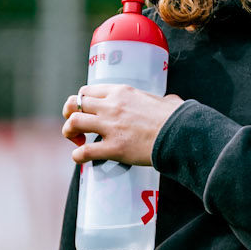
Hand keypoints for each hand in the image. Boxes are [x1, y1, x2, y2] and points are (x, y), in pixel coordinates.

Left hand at [62, 85, 183, 166]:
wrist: (181, 134)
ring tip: (77, 142)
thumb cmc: (177, 119)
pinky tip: (80, 158)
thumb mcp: (164, 101)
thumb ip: (160, 100)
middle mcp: (111, 106)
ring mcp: (111, 127)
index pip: (88, 91)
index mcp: (121, 92)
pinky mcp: (114, 148)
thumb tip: (172, 102)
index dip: (81, 103)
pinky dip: (77, 156)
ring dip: (69, 133)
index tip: (87, 113)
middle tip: (76, 127)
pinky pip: (84, 151)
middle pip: (74, 103)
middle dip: (69, 115)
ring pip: (74, 122)